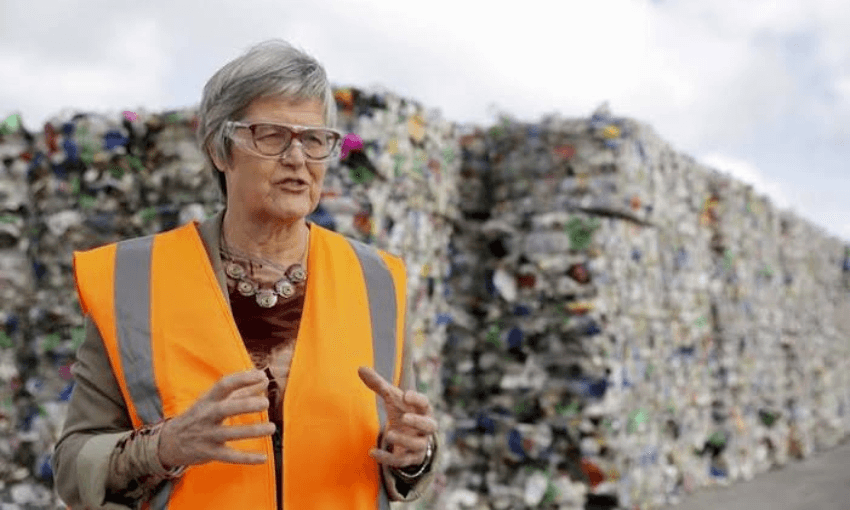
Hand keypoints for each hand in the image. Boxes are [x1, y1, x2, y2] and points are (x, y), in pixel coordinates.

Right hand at [158, 369, 275, 468]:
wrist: (170, 442)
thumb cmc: (200, 416)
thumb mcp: (215, 401)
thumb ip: (242, 391)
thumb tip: (265, 380)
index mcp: (208, 399)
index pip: (224, 385)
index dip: (243, 379)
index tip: (261, 376)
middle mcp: (206, 415)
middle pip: (225, 409)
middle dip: (246, 406)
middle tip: (265, 403)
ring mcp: (207, 435)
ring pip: (230, 434)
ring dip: (252, 431)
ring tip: (272, 428)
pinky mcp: (209, 453)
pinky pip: (230, 456)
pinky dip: (247, 458)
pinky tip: (263, 458)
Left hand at [357, 366, 436, 468]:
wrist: (411, 437)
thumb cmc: (403, 411)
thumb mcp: (392, 398)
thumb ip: (378, 384)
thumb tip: (360, 368)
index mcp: (423, 410)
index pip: (425, 404)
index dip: (417, 400)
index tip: (406, 394)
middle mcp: (425, 428)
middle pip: (429, 426)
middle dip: (418, 422)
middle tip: (404, 417)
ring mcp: (419, 444)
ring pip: (416, 445)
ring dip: (403, 440)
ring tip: (388, 434)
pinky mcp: (410, 458)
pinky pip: (402, 461)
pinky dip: (387, 458)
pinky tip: (372, 451)